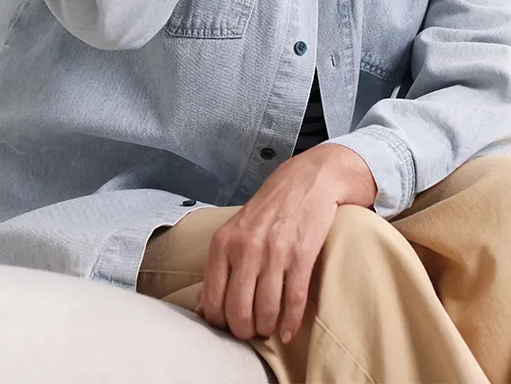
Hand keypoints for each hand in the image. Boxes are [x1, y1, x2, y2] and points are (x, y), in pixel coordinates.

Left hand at [195, 144, 375, 344]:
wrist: (308, 180)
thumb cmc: (269, 209)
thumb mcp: (235, 231)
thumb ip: (220, 267)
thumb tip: (202, 311)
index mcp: (223, 243)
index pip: (213, 301)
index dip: (221, 323)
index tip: (231, 326)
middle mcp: (245, 248)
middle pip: (238, 312)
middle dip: (245, 331)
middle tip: (252, 331)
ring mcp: (274, 252)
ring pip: (266, 311)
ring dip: (268, 328)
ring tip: (270, 328)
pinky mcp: (301, 255)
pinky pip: (293, 301)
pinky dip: (291, 322)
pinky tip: (289, 329)